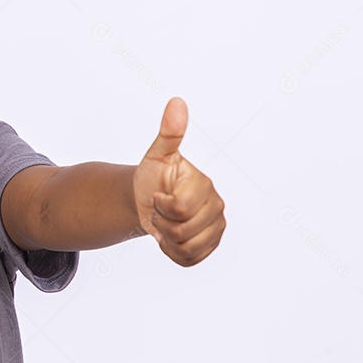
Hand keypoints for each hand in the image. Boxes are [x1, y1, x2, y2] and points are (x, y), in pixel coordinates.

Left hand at [132, 98, 224, 265]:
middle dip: (161, 221)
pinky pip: (187, 260)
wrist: (146, 201)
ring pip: (185, 248)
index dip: (160, 204)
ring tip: (165, 222)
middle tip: (160, 209)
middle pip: (181, 231)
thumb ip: (169, 132)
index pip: (179, 207)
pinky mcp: (209, 248)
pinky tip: (169, 237)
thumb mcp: (157, 155)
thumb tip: (177, 102)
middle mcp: (217, 208)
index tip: (159, 194)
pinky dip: (171, 251)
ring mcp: (215, 229)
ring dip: (165, 238)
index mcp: (206, 186)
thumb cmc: (152, 176)